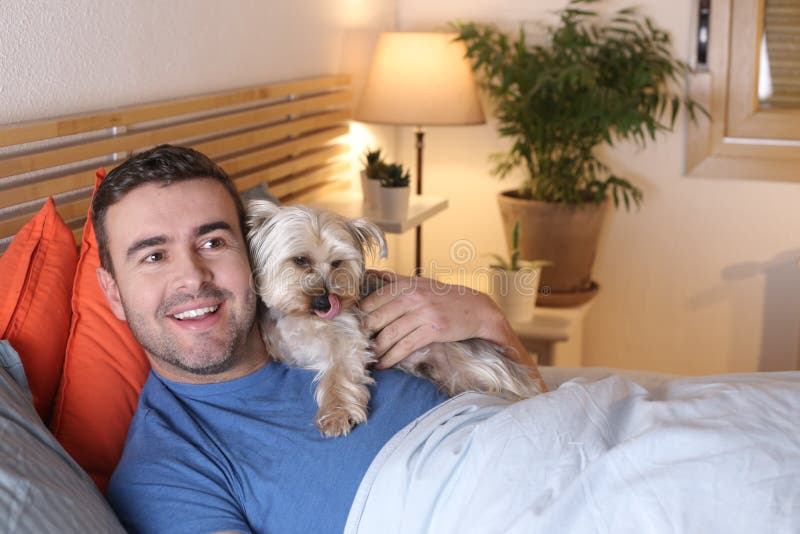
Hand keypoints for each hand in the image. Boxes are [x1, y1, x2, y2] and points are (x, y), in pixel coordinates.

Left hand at [360, 271, 541, 382]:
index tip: (351, 328)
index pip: (373, 300)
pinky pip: (405, 346)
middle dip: (365, 335)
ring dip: (376, 350)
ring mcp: (423, 313)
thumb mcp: (421, 283)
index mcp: (407, 284)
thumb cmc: (445, 297)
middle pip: (377, 318)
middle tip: (356, 346)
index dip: (360, 316)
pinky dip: (391, 358)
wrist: (477, 309)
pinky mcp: (433, 330)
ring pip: (389, 334)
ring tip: (369, 358)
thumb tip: (370, 273)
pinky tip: (383, 364)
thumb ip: (395, 280)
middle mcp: (413, 297)